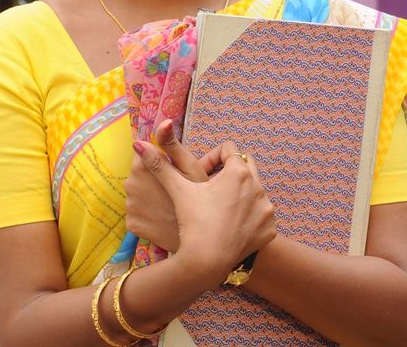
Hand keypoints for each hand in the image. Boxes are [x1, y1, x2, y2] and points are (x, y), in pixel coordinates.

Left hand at [124, 120, 207, 251]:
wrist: (198, 239)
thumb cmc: (198, 198)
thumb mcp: (189, 167)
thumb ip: (171, 143)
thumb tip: (164, 121)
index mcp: (143, 166)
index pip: (146, 153)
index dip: (162, 161)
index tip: (175, 172)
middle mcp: (130, 184)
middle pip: (141, 173)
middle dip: (154, 177)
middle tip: (175, 188)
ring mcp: (129, 205)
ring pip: (139, 193)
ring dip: (150, 195)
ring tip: (170, 203)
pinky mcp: (131, 224)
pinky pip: (138, 212)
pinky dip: (148, 213)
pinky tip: (163, 216)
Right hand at [132, 139, 276, 283]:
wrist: (207, 262)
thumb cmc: (193, 223)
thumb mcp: (178, 190)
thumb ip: (160, 165)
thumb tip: (137, 143)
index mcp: (238, 172)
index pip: (229, 149)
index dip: (212, 157)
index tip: (200, 174)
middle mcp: (258, 186)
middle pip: (245, 166)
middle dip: (228, 174)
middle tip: (209, 190)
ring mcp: (266, 209)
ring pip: (254, 192)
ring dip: (240, 195)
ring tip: (219, 209)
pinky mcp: (269, 229)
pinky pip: (261, 215)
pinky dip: (249, 217)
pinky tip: (232, 226)